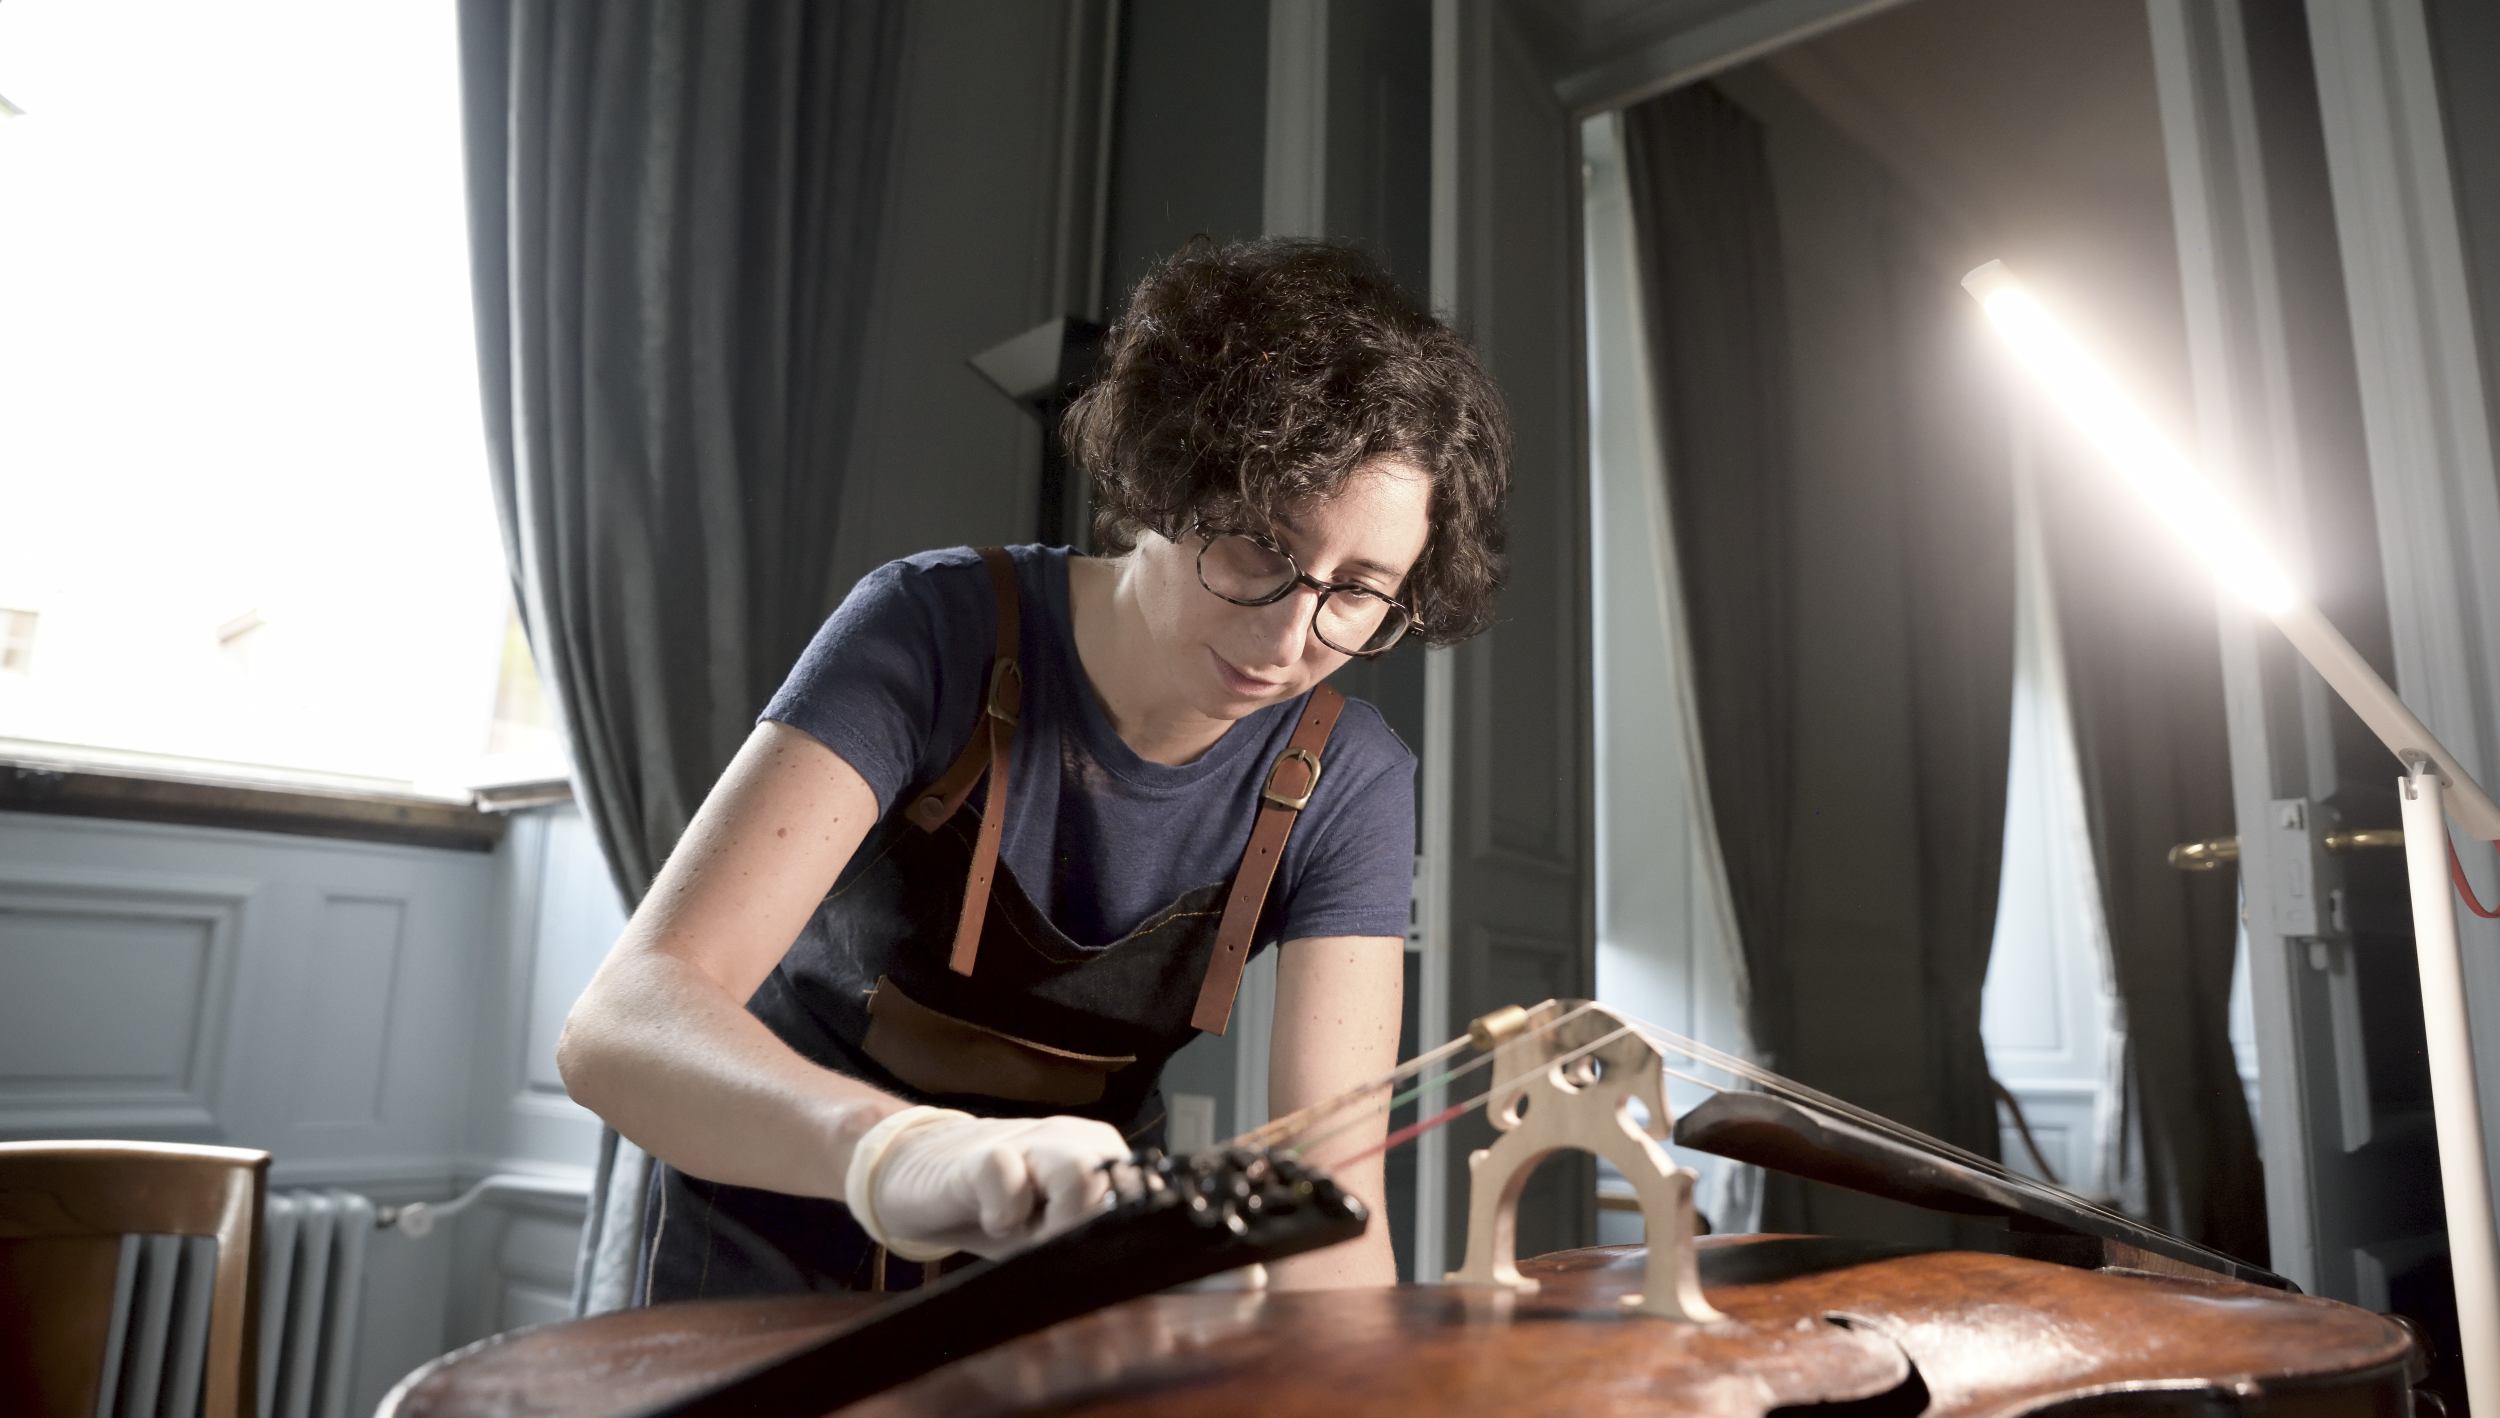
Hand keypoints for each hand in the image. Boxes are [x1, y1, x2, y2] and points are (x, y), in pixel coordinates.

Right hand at [846, 1107, 1130, 1260]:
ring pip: (1078, 1171)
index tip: (1093, 1255)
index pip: (1143, 1190)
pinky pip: (1008, 1175)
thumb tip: (1130, 1268)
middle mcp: (1074, 1139)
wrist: (920, 1177)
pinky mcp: (982, 1153)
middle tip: (1057, 1246)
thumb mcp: (1050, 1231)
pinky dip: (1003, 1212)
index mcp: (1099, 1157)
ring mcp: (1030, 1140)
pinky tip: (991, 1221)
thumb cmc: (997, 1208)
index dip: (1126, 1230)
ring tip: (1027, 1234)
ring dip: (1058, 1218)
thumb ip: (1091, 1236)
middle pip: (1120, 1179)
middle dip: (1094, 1227)